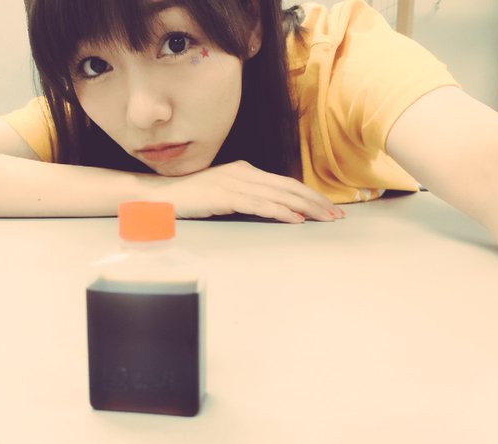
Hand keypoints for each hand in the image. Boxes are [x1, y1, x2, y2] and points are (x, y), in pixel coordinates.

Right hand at [150, 160, 344, 222]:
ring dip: (306, 207)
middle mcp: (243, 172)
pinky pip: (259, 205)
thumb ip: (244, 196)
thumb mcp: (222, 193)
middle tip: (337, 215)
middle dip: (316, 201)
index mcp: (244, 170)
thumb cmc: (190, 197)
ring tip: (325, 218)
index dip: (309, 194)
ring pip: (279, 195)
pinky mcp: (225, 196)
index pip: (285, 182)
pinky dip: (280, 212)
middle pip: (288, 186)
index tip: (328, 207)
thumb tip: (268, 207)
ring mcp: (234, 183)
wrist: (160, 196)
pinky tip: (296, 219)